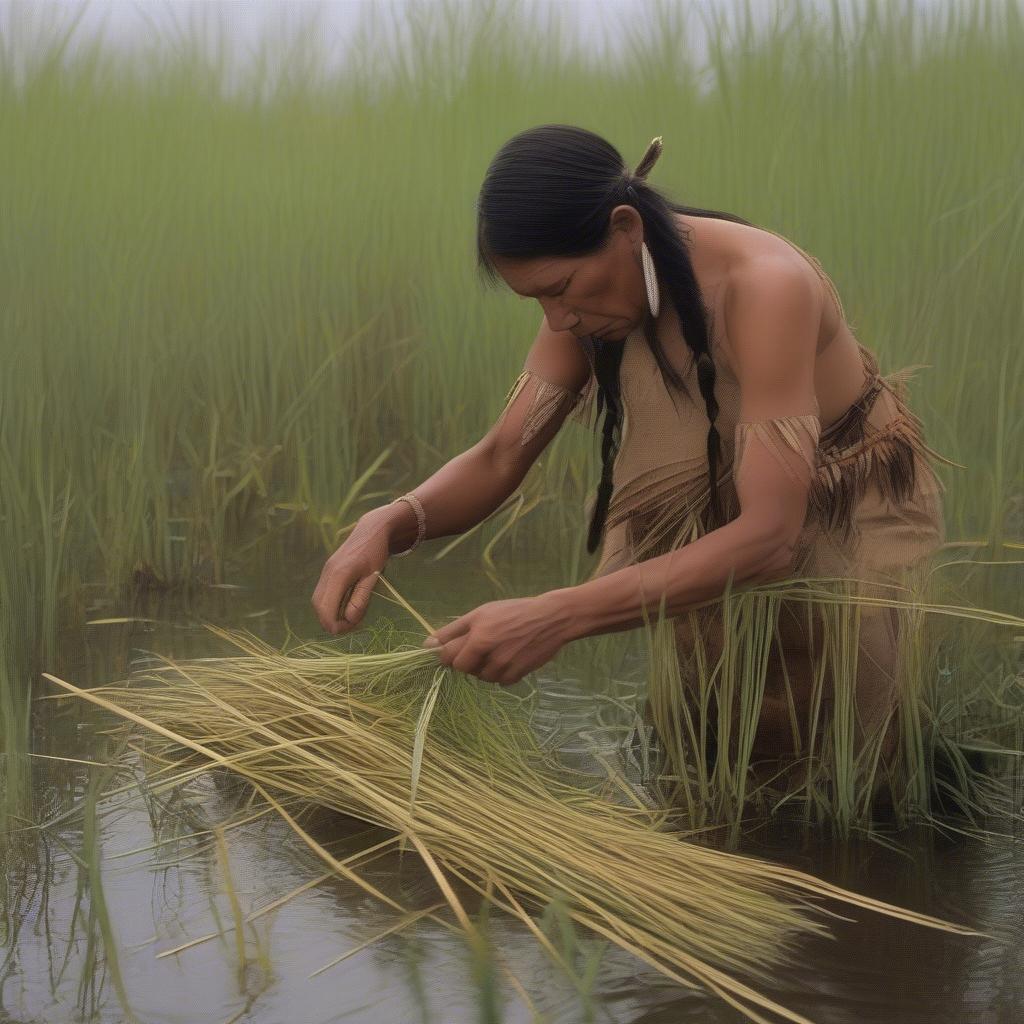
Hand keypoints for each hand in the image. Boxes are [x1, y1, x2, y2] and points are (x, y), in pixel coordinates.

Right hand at [311, 512, 391, 634]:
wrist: (372, 530)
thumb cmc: (376, 553)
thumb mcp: (372, 577)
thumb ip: (361, 599)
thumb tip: (350, 620)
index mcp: (338, 576)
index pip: (326, 609)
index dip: (336, 625)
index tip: (353, 627)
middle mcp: (327, 574)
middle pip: (319, 607)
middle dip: (331, 622)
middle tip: (352, 626)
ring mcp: (325, 572)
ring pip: (318, 601)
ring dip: (330, 614)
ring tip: (350, 618)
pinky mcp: (328, 572)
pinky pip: (323, 593)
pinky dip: (330, 605)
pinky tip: (345, 606)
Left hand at [421, 593, 570, 684]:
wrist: (552, 619)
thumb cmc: (513, 611)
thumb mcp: (481, 613)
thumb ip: (453, 630)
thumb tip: (427, 645)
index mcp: (479, 637)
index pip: (449, 658)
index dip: (448, 654)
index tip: (454, 649)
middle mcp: (490, 654)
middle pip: (464, 669)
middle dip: (467, 660)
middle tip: (480, 645)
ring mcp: (505, 667)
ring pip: (481, 677)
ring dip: (484, 667)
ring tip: (499, 648)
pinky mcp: (518, 675)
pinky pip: (500, 682)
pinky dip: (501, 673)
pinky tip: (510, 656)